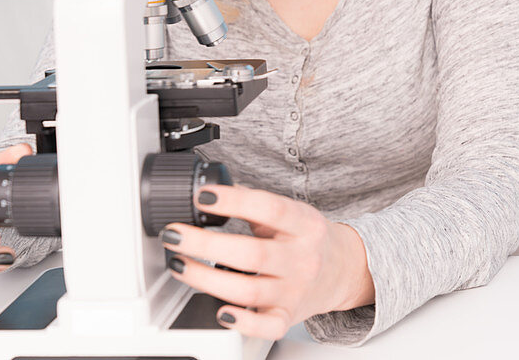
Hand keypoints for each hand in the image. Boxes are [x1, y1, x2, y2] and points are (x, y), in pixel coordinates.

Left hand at [161, 184, 372, 339]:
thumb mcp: (291, 213)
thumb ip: (255, 203)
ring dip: (205, 279)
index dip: (234, 201)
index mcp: (305, 225)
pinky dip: (241, 322)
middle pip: (251, 254)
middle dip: (204, 245)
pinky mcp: (287, 317)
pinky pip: (265, 327)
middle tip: (175, 235)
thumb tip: (213, 191)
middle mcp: (303, 258)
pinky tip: (220, 311)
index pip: (270, 208)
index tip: (202, 196)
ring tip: (179, 265)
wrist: (343, 269)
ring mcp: (295, 290)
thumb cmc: (308, 239)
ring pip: (248, 290)